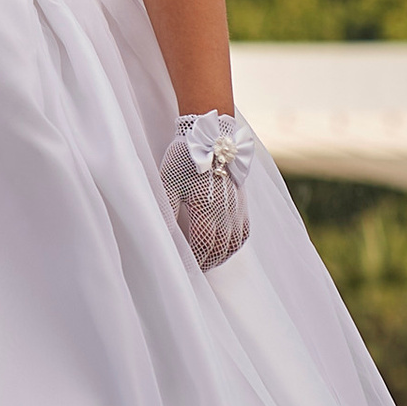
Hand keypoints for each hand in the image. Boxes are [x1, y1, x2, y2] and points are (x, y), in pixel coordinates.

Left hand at [159, 112, 252, 268]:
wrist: (210, 135)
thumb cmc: (185, 158)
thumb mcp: (168, 183)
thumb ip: (166, 211)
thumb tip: (162, 236)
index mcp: (205, 208)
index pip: (202, 245)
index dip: (194, 261)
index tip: (184, 269)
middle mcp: (225, 211)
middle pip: (219, 248)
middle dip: (206, 262)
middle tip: (194, 270)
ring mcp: (236, 208)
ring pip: (233, 243)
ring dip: (220, 257)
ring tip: (207, 261)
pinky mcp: (242, 202)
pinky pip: (244, 232)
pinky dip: (234, 245)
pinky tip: (224, 247)